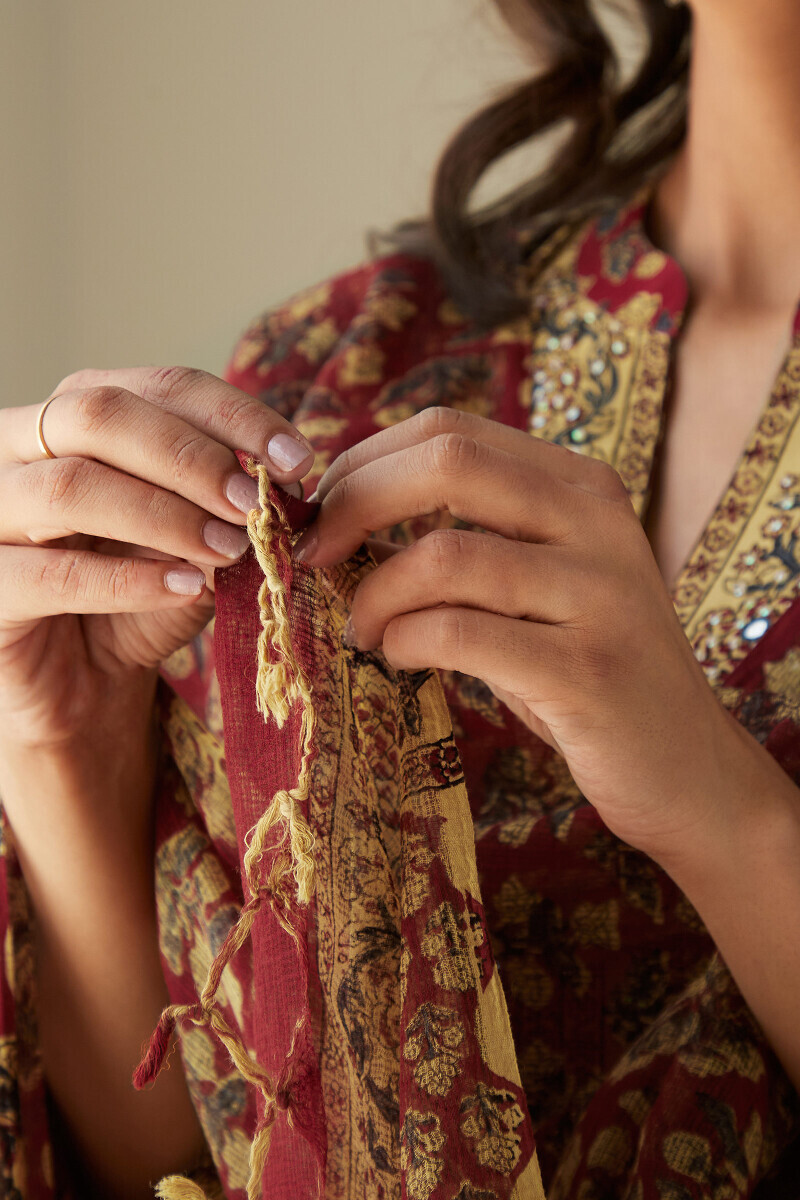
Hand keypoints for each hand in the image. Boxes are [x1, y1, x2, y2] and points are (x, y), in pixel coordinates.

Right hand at [0, 366, 312, 750]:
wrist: (82, 687)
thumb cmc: (139, 601)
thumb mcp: (195, 547)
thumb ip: (225, 511)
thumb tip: (280, 486)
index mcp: (79, 417)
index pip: (159, 386)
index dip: (233, 415)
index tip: (296, 460)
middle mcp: (20, 446)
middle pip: (101, 414)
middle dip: (192, 457)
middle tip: (252, 503)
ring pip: (70, 486)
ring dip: (165, 516)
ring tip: (230, 551)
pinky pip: (51, 574)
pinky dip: (128, 579)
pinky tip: (185, 587)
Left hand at [294, 407, 747, 863]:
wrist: (683, 764)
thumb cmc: (583, 667)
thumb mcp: (541, 581)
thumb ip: (474, 534)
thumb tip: (343, 513)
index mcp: (580, 485)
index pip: (450, 431)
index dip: (365, 464)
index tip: (321, 513)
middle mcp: (598, 521)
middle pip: (446, 462)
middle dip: (354, 503)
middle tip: (313, 555)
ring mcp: (601, 593)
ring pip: (444, 556)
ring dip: (374, 593)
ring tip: (362, 628)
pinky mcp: (588, 669)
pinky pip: (460, 634)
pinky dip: (406, 641)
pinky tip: (399, 657)